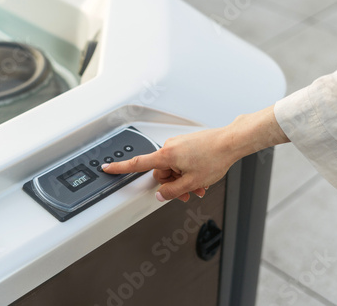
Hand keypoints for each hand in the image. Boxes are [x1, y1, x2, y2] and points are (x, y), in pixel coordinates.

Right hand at [103, 128, 236, 201]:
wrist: (230, 142)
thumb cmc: (214, 157)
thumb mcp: (192, 181)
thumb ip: (173, 191)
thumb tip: (161, 195)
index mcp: (166, 155)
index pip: (137, 164)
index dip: (120, 168)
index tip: (106, 167)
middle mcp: (169, 147)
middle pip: (161, 172)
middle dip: (173, 184)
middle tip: (189, 192)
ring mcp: (178, 144)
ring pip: (173, 168)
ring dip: (184, 179)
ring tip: (200, 186)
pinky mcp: (186, 144)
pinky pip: (181, 161)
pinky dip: (188, 171)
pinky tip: (201, 177)